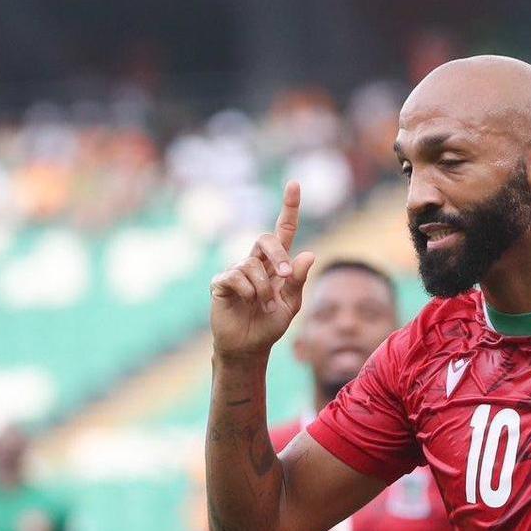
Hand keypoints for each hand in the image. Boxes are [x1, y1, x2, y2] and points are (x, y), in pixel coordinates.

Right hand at [210, 182, 315, 359]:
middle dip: (278, 254)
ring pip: (253, 265)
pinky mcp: (222, 282)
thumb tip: (309, 254)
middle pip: (267, 239)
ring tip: (264, 306)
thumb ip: (298, 280)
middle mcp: (256, 262)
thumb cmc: (270, 324)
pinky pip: (237, 277)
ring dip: (264, 289)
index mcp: (277, 264)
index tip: (294, 184)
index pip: (284, 230)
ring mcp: (237, 270)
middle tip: (284, 276)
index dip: (289, 208)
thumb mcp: (291, 304)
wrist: (249, 346)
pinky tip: (246, 303)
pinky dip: (248, 292)